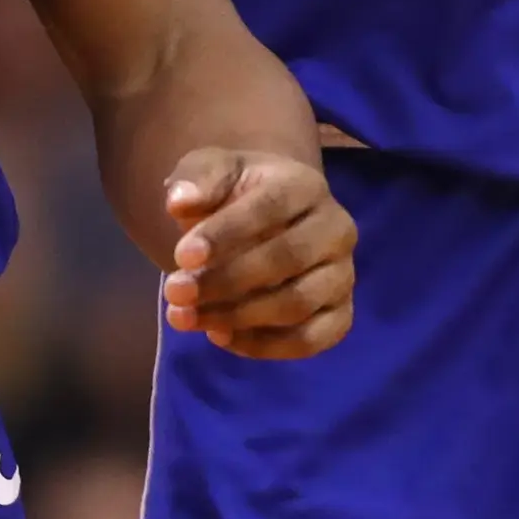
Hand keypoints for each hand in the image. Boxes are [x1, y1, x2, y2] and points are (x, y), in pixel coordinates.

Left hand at [159, 149, 354, 359]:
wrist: (264, 220)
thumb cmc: (236, 194)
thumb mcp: (212, 173)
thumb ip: (197, 180)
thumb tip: (180, 201)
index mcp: (306, 186)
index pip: (270, 208)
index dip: (225, 233)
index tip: (181, 257)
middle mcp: (336, 229)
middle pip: (286, 259)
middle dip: (225, 281)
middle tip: (176, 293)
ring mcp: (343, 275)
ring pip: (297, 304)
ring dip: (236, 317)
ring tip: (188, 318)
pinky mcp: (341, 315)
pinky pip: (309, 340)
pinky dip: (263, 345)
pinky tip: (221, 335)